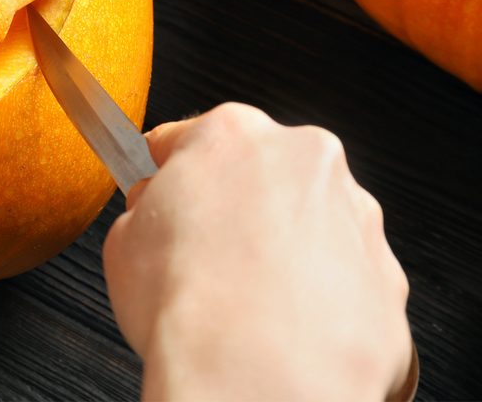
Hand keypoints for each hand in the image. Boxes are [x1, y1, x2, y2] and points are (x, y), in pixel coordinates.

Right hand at [103, 103, 411, 401]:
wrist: (253, 377)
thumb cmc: (188, 304)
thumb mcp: (123, 238)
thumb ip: (148, 207)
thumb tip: (156, 212)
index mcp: (233, 133)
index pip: (189, 137)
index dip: (167, 171)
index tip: (161, 191)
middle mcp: (304, 160)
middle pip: (261, 172)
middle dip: (236, 205)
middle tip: (202, 253)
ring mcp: (355, 216)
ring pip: (310, 222)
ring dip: (283, 249)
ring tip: (247, 300)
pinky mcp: (387, 277)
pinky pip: (344, 278)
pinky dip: (319, 297)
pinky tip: (284, 327)